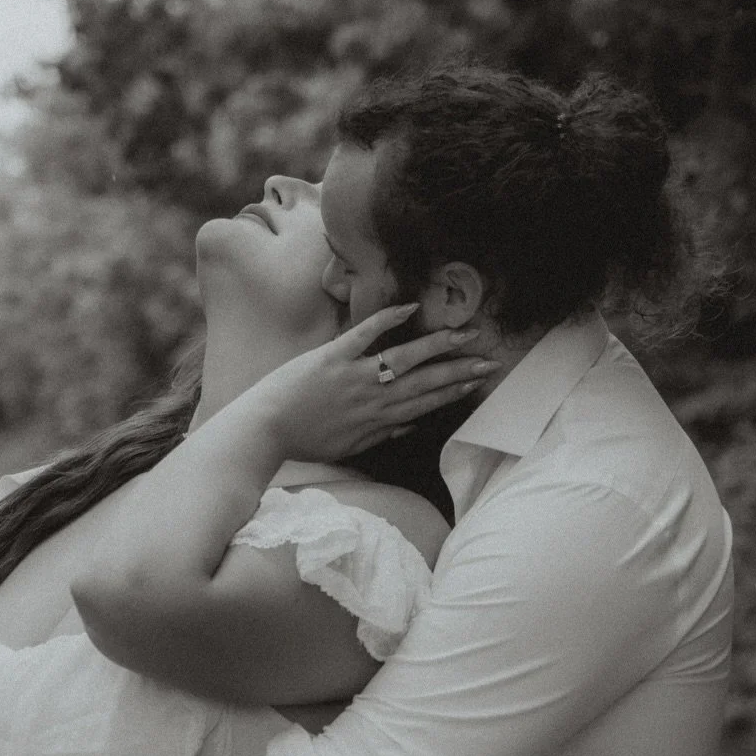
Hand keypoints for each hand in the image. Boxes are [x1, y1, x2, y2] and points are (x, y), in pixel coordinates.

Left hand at [247, 304, 499, 461]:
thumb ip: (381, 435)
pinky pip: (366, 334)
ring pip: (405, 358)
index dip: (455, 391)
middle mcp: (373, 398)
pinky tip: (412, 308)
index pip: (426, 403)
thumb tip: (411, 425)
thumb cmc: (303, 439)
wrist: (264, 429)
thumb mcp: (348, 447)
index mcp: (378, 419)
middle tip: (490, 360)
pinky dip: (388, 320)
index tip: (478, 382)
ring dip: (438, 346)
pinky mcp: (333, 356)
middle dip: (461, 370)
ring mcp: (355, 375)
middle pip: (426, 382)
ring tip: (465, 335)